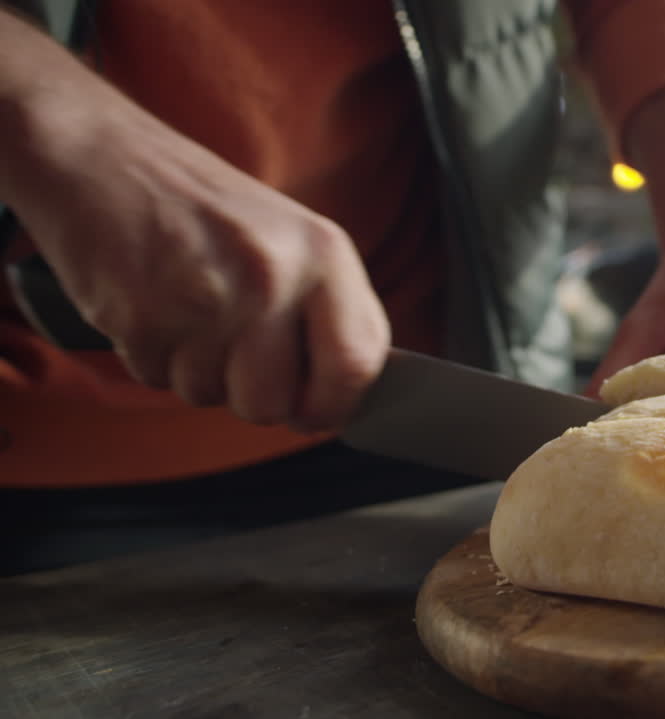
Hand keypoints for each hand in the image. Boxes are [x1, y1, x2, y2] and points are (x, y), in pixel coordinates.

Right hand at [0, 21, 389, 430]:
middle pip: (275, 404)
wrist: (102, 157)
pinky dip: (155, 357)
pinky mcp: (141, 317)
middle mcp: (272, 276)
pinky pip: (159, 380)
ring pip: (212, 397)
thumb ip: (330, 312)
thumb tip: (349, 394)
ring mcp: (206, 298)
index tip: (315, 410)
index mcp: (324, 253)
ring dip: (197, 371)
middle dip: (251, 396)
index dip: (335, 404)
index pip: (357, 363)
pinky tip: (155, 305)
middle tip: (233, 348)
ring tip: (189, 310)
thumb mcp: (294, 240)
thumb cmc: (205, 208)